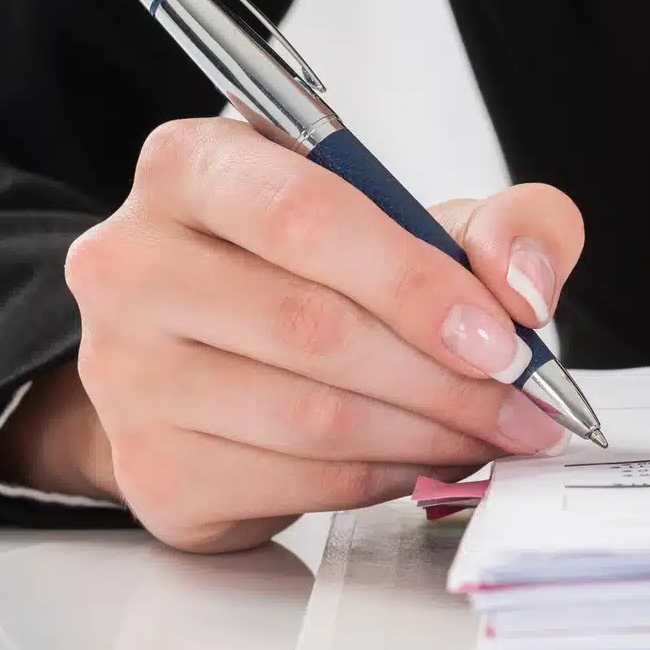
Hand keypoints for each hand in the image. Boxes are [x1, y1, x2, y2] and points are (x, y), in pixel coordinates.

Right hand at [0, 117, 583, 551]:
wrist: (214, 361)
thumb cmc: (322, 274)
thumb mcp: (422, 219)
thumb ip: (504, 222)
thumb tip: (520, 287)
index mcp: (191, 167)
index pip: (304, 216)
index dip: (416, 283)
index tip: (500, 335)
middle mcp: (130, 263)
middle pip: (313, 327)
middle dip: (446, 376)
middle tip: (524, 403)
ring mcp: (125, 373)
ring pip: (309, 416)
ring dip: (427, 434)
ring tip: (490, 431)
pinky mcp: (149, 467)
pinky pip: (295, 483)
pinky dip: (384, 479)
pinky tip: (425, 460)